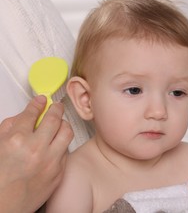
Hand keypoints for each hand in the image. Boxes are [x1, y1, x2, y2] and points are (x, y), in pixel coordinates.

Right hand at [0, 96, 72, 212]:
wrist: (4, 206)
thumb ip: (10, 128)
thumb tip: (25, 115)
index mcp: (16, 140)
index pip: (32, 113)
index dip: (37, 103)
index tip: (41, 100)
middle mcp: (36, 149)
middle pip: (54, 118)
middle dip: (56, 108)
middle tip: (56, 106)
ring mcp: (50, 161)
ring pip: (67, 132)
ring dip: (64, 124)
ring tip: (60, 122)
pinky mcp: (59, 172)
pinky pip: (66, 150)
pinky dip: (62, 144)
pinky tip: (56, 144)